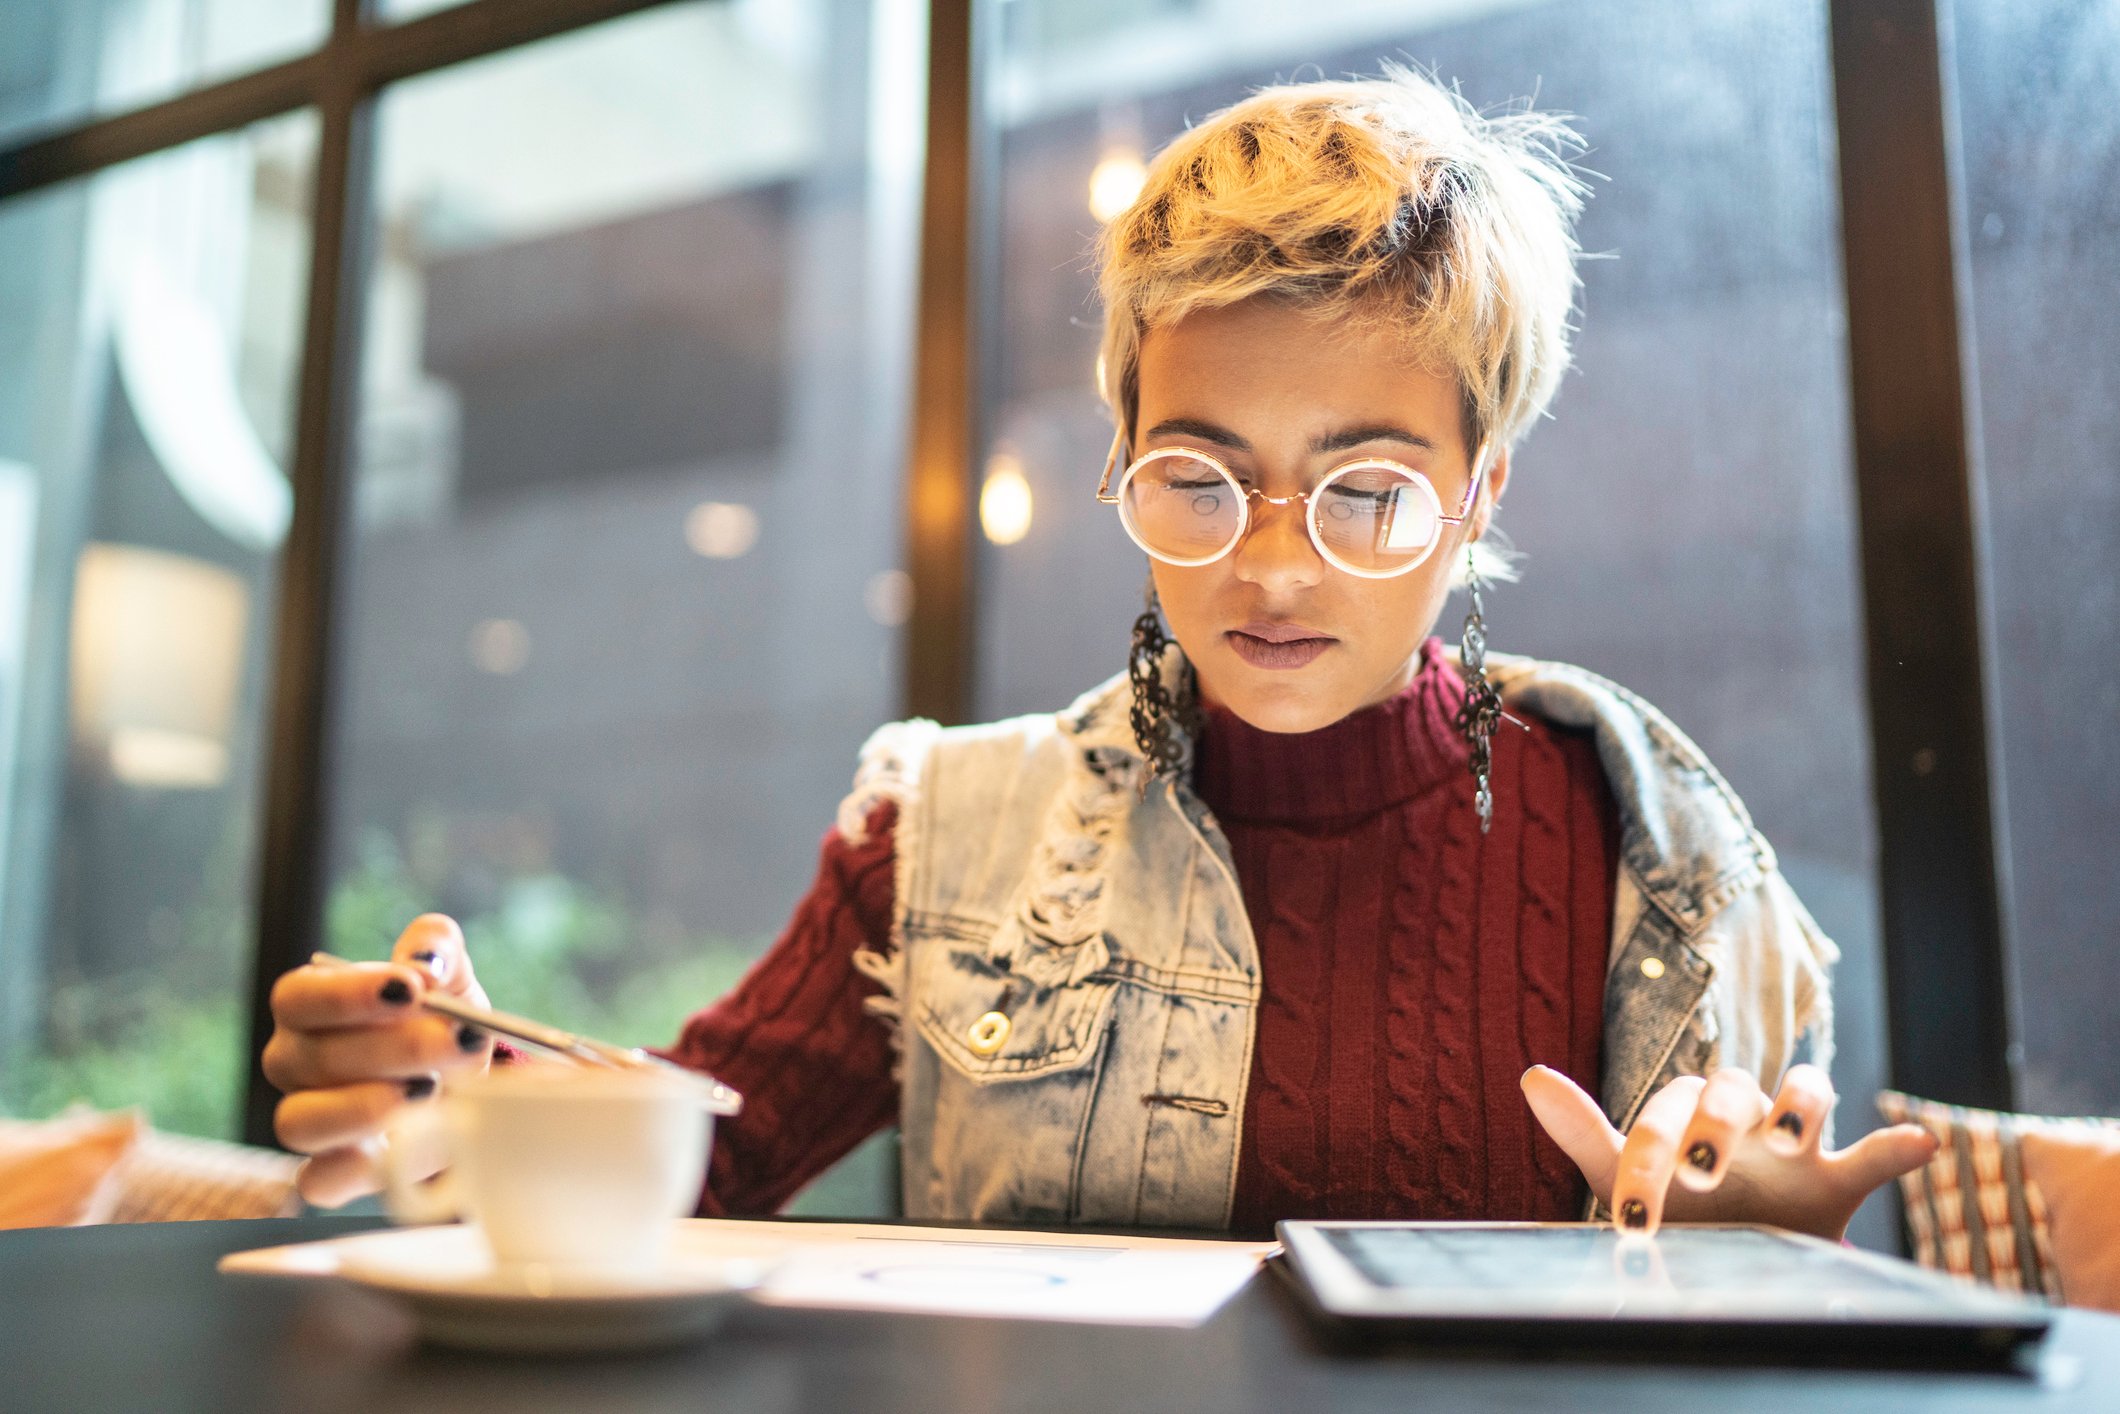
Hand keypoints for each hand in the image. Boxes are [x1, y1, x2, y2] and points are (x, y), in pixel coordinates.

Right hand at [263, 915, 494, 1206]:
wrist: (470, 1082)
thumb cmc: (441, 1020)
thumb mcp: (450, 973)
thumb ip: (436, 946)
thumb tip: (424, 961)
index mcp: (309, 1006)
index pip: (298, 997)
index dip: (350, 995)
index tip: (411, 989)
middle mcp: (294, 1063)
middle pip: (313, 1059)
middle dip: (395, 1049)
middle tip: (458, 1040)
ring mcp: (308, 1120)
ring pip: (299, 1122)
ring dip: (368, 1107)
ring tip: (431, 1090)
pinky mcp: (332, 1171)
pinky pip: (319, 1181)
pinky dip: (355, 1169)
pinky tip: (402, 1144)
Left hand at [1522, 1063, 1938, 1239]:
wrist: (1725, 1255)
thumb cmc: (1671, 1202)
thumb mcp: (1622, 1171)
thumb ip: (1582, 1128)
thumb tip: (1530, 1073)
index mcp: (1690, 1108)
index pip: (1671, 1105)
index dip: (1648, 1152)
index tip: (1632, 1214)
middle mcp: (1743, 1116)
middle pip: (1739, 1084)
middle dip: (1719, 1120)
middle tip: (1701, 1170)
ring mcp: (1795, 1148)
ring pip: (1809, 1091)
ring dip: (1799, 1104)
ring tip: (1788, 1136)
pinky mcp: (1837, 1183)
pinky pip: (1875, 1155)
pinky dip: (1899, 1145)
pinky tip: (1920, 1143)